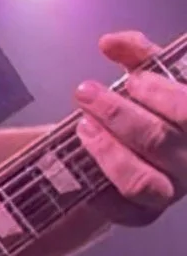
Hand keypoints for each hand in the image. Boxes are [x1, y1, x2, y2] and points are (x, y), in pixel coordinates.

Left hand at [75, 31, 186, 225]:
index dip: (159, 95)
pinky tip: (84, 162)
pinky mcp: (148, 213)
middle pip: (158, 141)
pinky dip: (101, 192)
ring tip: (82, 125)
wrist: (151, 142)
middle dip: (116, 114)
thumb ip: (139, 53)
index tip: (131, 80)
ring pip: (141, 181)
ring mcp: (172, 191)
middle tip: (85, 92)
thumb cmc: (158, 104)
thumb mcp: (155, 73)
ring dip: (106, 150)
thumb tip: (110, 43)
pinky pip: (124, 211)